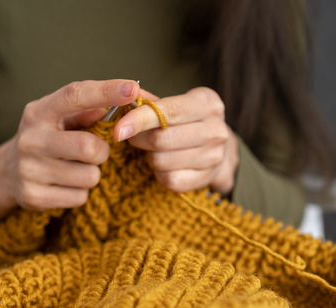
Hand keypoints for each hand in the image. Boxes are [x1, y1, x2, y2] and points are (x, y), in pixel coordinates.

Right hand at [0, 79, 140, 221]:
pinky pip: (80, 197)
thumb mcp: (59, 119)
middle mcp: (31, 140)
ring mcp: (29, 170)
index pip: (74, 95)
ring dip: (92, 174)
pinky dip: (80, 192)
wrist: (7, 173)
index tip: (132, 89)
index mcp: (38, 112)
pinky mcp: (33, 196)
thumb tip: (122, 100)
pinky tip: (65, 184)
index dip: (105, 91)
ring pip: (90, 177)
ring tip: (75, 169)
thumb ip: (88, 110)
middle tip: (94, 152)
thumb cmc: (46, 138)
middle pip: (88, 147)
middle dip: (102, 152)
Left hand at [114, 87, 238, 194]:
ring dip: (149, 157)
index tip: (118, 129)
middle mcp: (216, 129)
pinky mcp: (206, 178)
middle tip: (135, 138)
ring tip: (155, 151)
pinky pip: (169, 179)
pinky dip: (159, 174)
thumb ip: (149, 102)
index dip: (139, 120)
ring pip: (161, 161)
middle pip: (161, 139)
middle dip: (139, 140)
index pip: (168, 111)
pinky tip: (165, 165)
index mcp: (208, 103)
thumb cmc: (186, 122)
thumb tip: (125, 100)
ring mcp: (213, 156)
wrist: (216, 148)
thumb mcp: (174, 104)